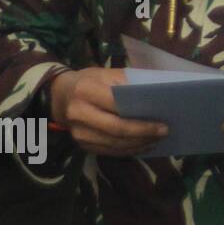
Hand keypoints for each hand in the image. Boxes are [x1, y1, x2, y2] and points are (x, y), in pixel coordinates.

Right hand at [49, 67, 167, 155]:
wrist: (59, 95)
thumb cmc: (90, 81)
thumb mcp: (106, 74)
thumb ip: (128, 83)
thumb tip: (157, 96)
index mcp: (86, 90)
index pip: (117, 106)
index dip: (140, 118)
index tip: (162, 121)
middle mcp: (79, 113)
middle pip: (117, 129)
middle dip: (143, 133)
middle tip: (164, 133)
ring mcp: (78, 132)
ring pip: (114, 144)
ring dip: (139, 144)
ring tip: (157, 140)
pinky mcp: (80, 144)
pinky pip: (108, 151)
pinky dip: (128, 150)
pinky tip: (143, 146)